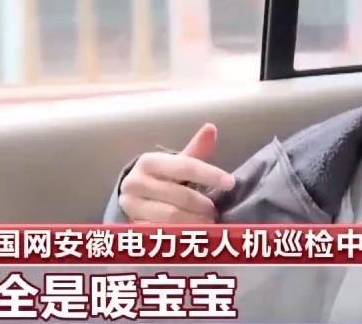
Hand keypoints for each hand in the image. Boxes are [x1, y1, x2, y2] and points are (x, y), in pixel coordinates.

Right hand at [118, 123, 235, 223]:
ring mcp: (132, 206)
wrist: (131, 197)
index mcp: (149, 162)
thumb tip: (211, 128)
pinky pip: (163, 231)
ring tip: (208, 222)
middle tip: (215, 211)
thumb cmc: (161, 178)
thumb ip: (194, 150)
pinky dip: (181, 233)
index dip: (210, 174)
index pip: (186, 167)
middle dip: (203, 204)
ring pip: (172, 216)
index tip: (231, 183)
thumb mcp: (175, 163)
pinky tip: (192, 232)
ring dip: (195, 221)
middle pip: (180, 195)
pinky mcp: (133, 226)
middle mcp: (135, 183)